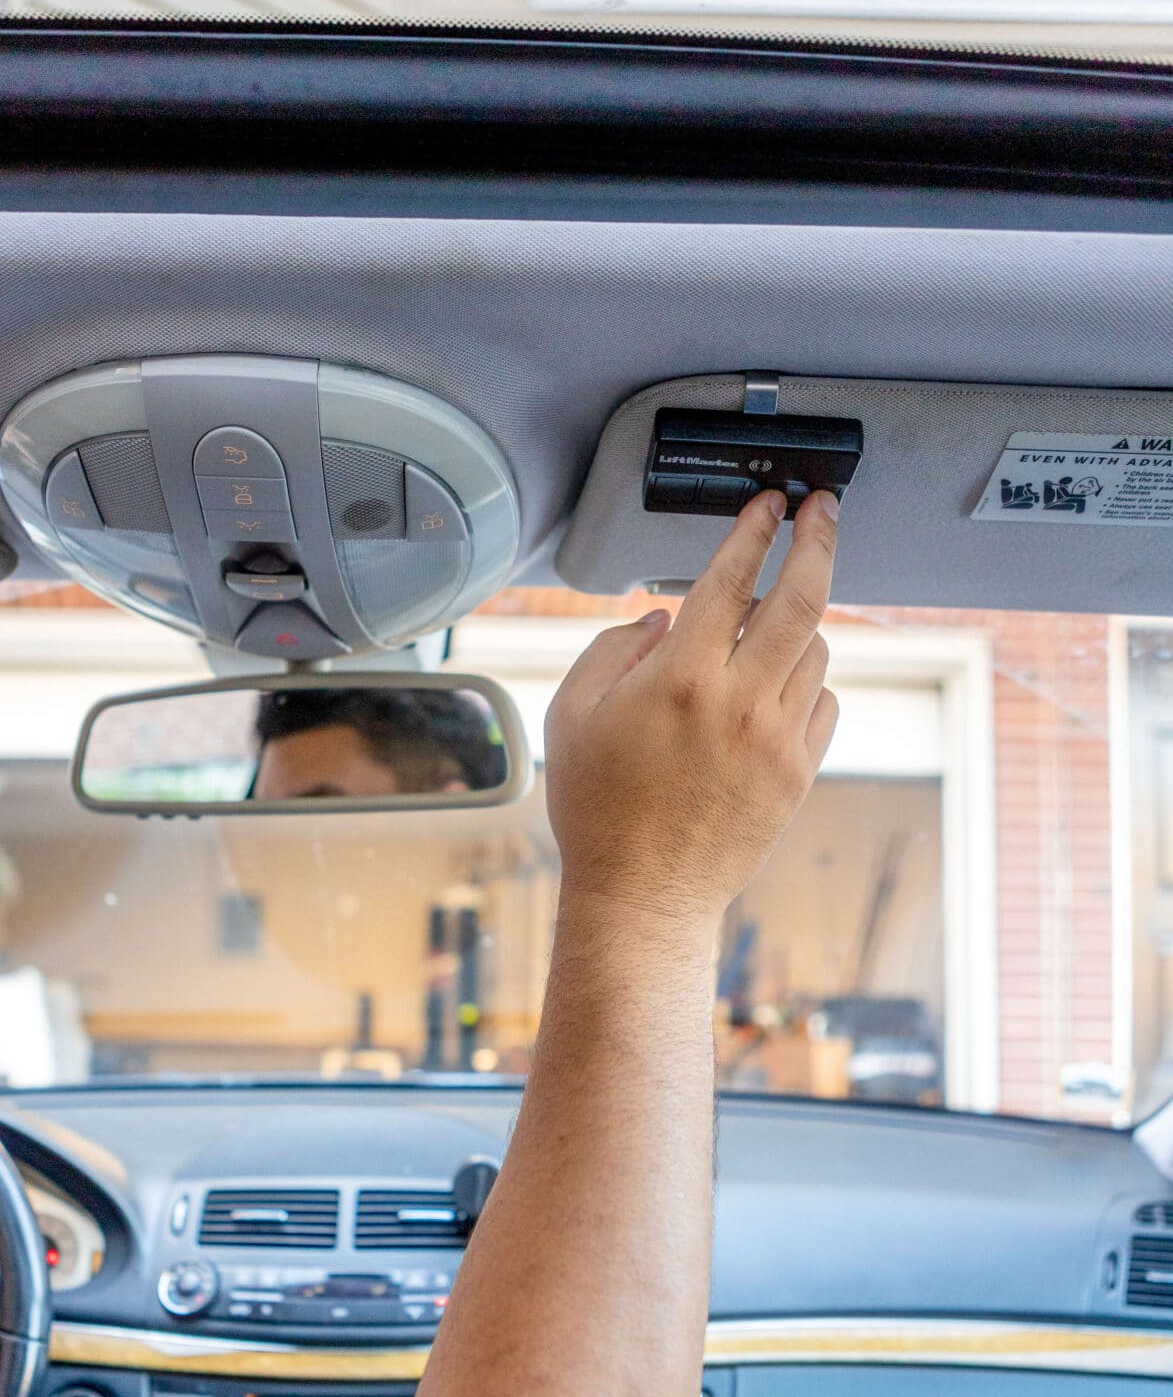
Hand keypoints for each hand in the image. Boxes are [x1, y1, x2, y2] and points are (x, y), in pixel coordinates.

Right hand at [544, 488, 839, 933]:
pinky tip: (770, 691)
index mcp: (679, 679)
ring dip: (798, 623)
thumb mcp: (573, 714)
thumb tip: (661, 615)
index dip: (754, 530)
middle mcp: (740, 703)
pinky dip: (805, 681)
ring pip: (816, 649)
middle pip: (804, 597)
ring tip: (765, 627)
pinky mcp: (799, 773)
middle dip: (818, 539)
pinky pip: (823, 701)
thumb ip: (613, 647)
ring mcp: (778, 740)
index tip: (770, 503)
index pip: (731, 578)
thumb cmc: (599, 807)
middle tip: (822, 510)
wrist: (643, 894)